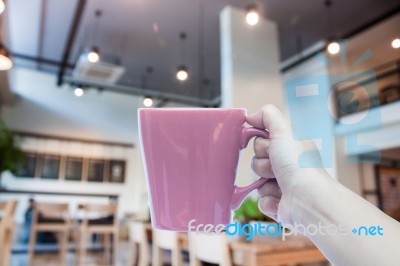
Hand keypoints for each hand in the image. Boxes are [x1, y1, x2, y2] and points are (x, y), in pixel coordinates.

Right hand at [247, 105, 331, 224]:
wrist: (308, 199)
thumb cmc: (299, 164)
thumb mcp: (284, 130)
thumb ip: (268, 115)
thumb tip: (251, 116)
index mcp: (289, 148)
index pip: (261, 141)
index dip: (261, 143)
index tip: (269, 145)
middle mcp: (287, 165)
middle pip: (256, 161)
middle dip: (263, 164)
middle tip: (276, 167)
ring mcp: (283, 186)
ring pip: (256, 181)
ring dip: (265, 183)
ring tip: (280, 185)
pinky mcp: (279, 205)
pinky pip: (261, 200)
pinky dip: (268, 200)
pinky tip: (280, 200)